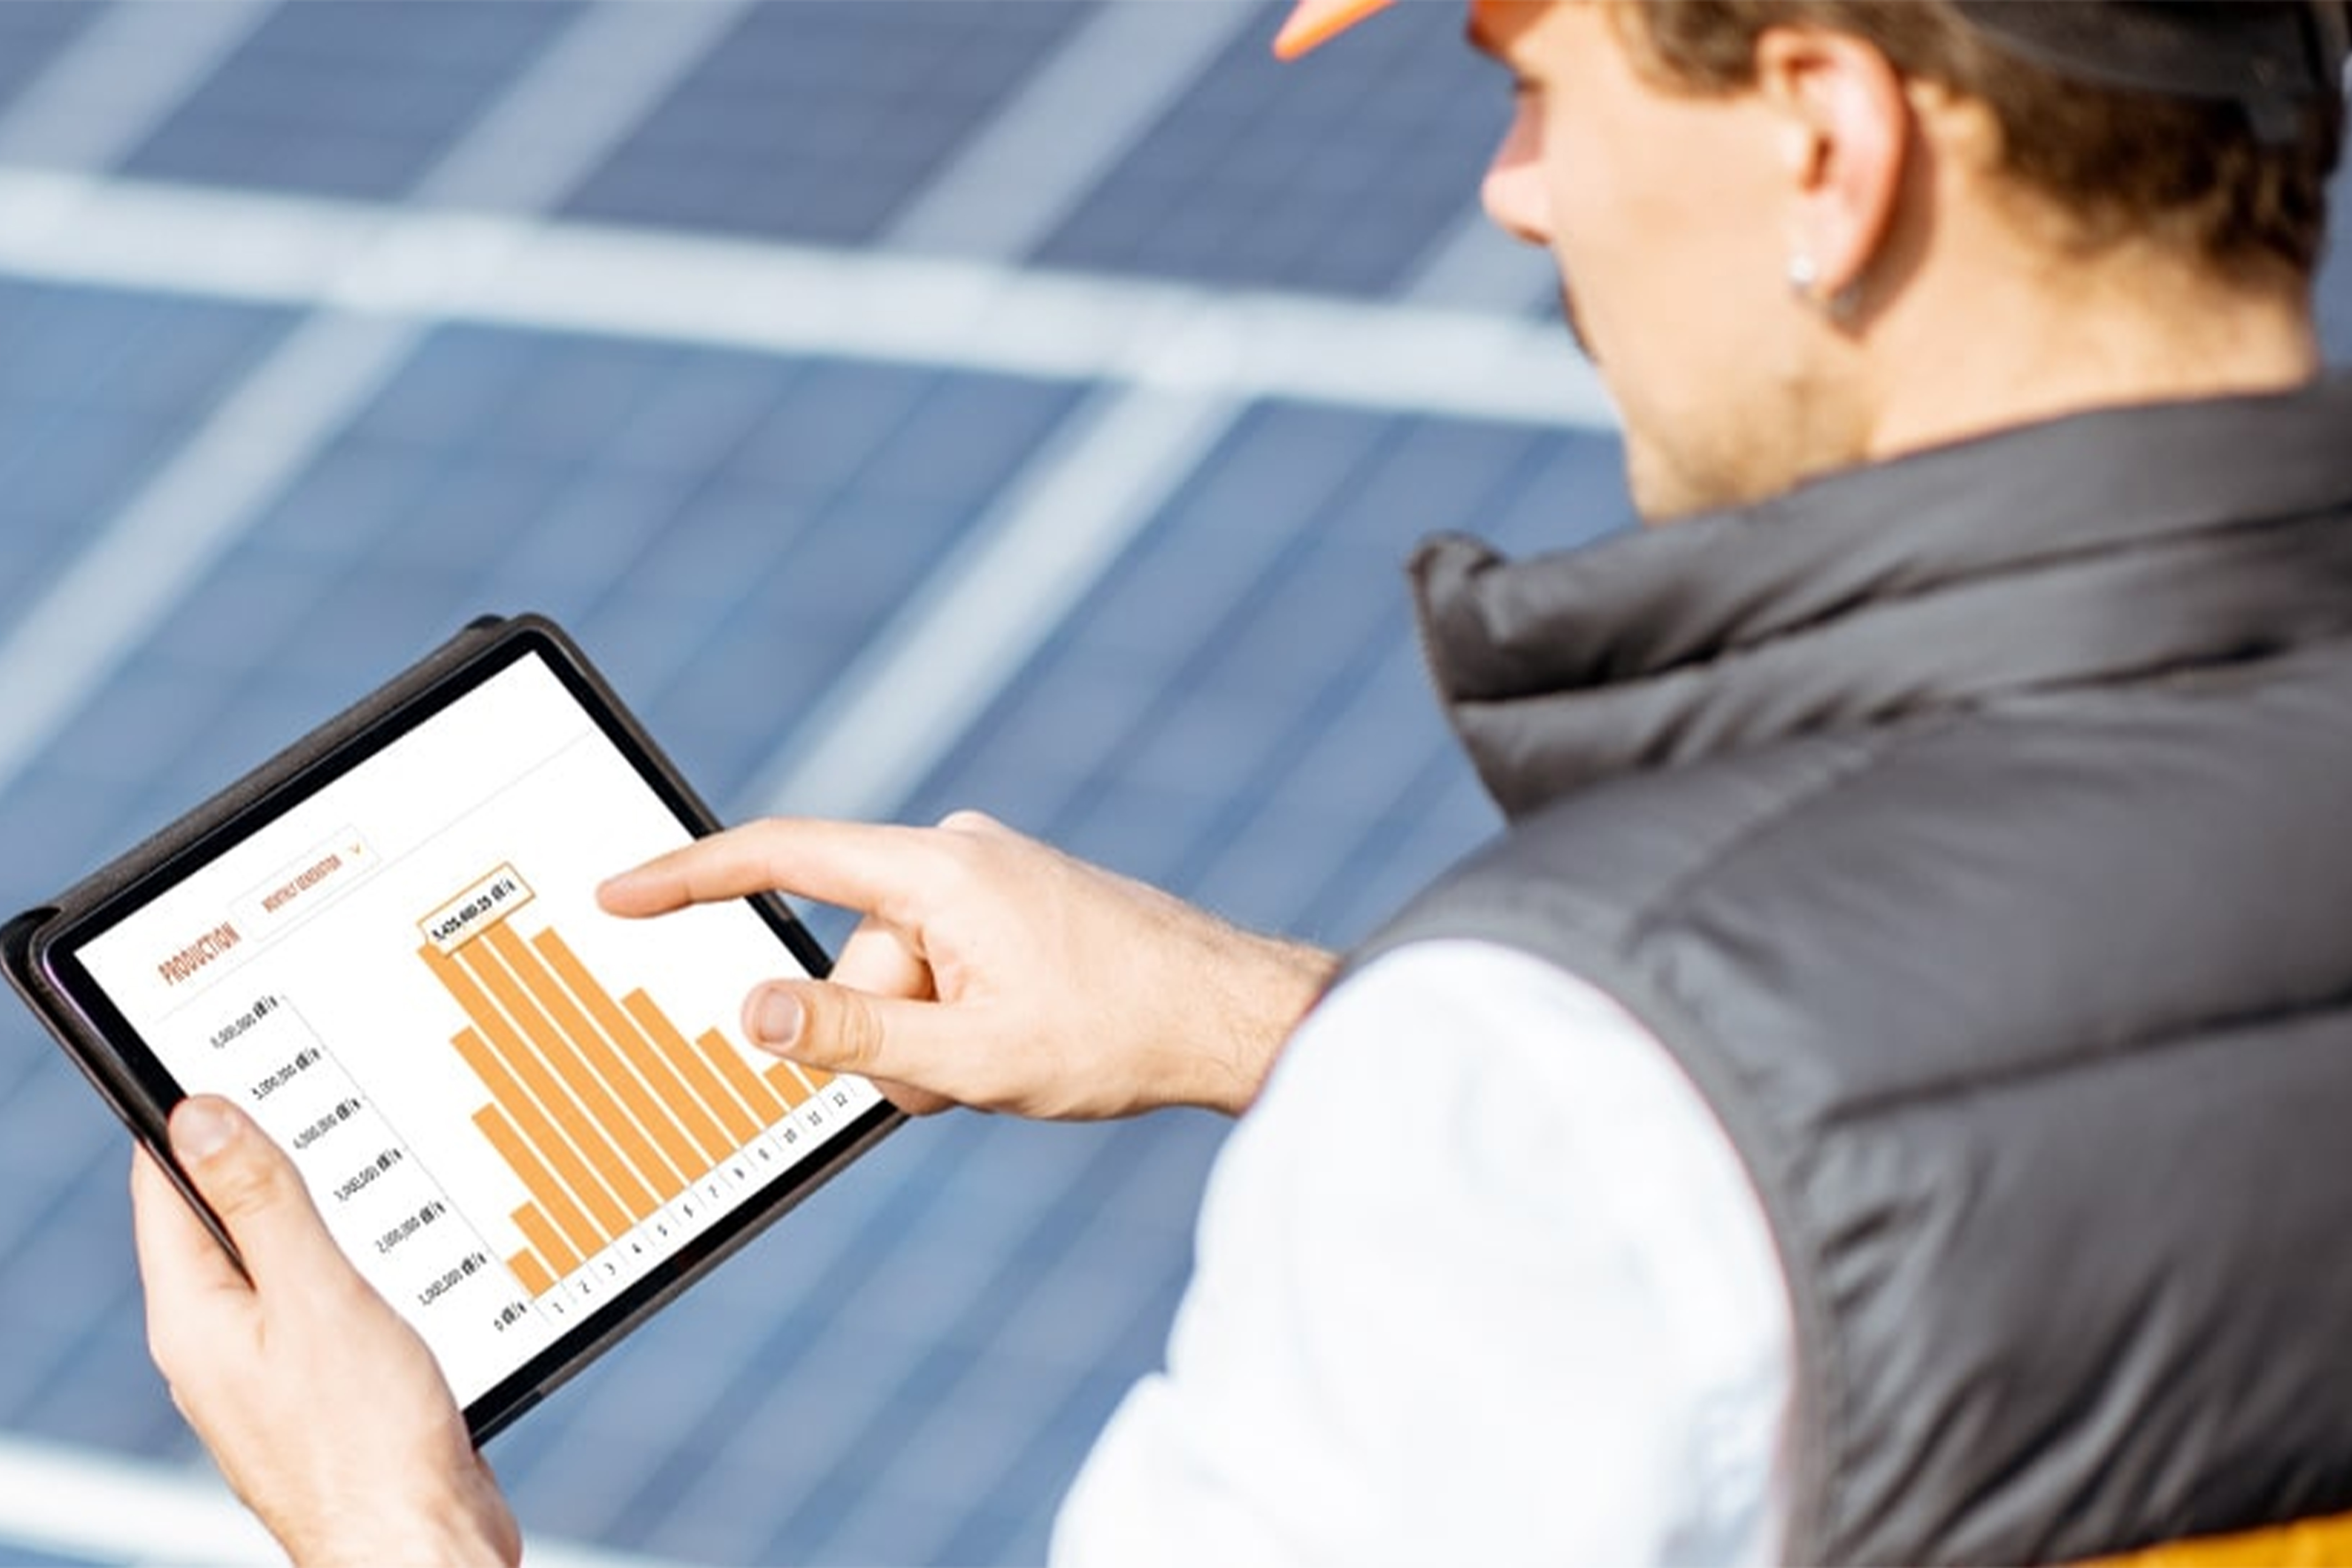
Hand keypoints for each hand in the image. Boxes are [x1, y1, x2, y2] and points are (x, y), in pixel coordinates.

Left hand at [132, 1096, 520, 1567]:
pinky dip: (361, 1261)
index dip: (195, 1114)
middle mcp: (221, 1341)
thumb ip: (264, 1205)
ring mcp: (272, 1367)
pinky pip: (329, 1298)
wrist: (421, 1545)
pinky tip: (407, 1250)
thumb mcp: (315, 1297)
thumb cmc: (367, 1439)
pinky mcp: (327, 1386)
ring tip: (374, 1166)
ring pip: (286, 1256)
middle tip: (324, 1096)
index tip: (235, 1056)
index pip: (168, 1185)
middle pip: (227, 1215)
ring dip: (326, 1209)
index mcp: (195, 1317)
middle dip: (272, 1154)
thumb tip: (199, 1117)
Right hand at [599, 811, 1336, 1118]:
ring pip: (900, 977)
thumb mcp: (972, 1058)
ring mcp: (989, 878)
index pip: (785, 855)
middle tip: (962, 1078)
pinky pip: (944, 968)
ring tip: (1012, 1061)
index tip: (621, 894)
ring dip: (930, 1039)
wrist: (1233, 1014)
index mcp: (939, 871)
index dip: (691, 878)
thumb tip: (754, 1012)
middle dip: (885, 1034)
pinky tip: (1026, 1042)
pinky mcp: (1012, 906)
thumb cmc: (1121, 1031)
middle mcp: (958, 855)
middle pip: (853, 956)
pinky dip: (960, 1020)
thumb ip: (854, 1037)